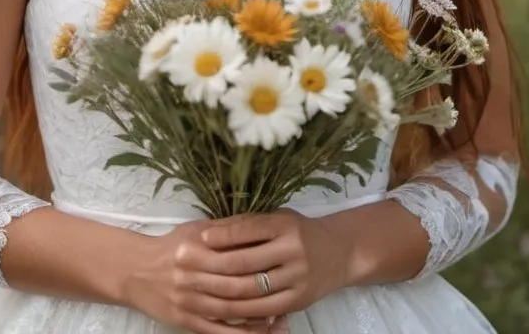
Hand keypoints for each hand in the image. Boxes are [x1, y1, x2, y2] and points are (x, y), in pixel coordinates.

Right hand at [120, 218, 290, 333]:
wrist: (135, 270)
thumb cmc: (171, 246)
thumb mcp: (195, 230)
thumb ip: (225, 230)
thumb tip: (258, 227)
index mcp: (194, 250)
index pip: (233, 258)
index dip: (259, 262)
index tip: (281, 263)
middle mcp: (190, 276)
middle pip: (234, 286)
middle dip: (263, 290)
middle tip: (288, 290)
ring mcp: (188, 301)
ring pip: (229, 311)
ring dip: (258, 316)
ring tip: (282, 316)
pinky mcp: (185, 321)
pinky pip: (218, 331)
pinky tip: (260, 332)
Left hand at [194, 210, 347, 321]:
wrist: (338, 252)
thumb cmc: (298, 231)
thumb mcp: (277, 219)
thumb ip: (247, 225)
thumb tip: (210, 230)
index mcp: (285, 226)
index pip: (249, 229)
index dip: (224, 234)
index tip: (201, 237)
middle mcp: (293, 251)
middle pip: (247, 262)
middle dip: (215, 265)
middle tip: (190, 265)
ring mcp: (297, 278)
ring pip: (252, 290)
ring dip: (222, 291)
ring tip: (200, 288)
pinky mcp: (298, 301)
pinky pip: (264, 310)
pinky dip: (242, 310)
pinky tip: (224, 306)